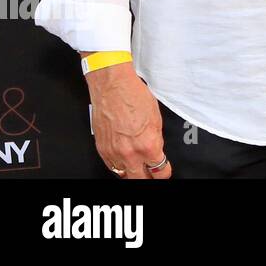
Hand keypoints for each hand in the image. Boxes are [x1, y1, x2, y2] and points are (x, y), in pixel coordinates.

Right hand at [85, 62, 171, 178]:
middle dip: (148, 178)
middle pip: (140, 179)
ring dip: (132, 173)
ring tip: (138, 169)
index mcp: (148, 145)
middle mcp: (130, 152)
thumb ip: (156, 138)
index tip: (164, 171)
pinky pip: (111, 166)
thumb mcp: (156, 118)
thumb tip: (156, 149)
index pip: (159, 171)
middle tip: (151, 174)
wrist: (112, 87)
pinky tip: (124, 162)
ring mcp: (114, 153)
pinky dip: (118, 166)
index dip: (164, 173)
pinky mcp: (101, 149)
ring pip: (123, 174)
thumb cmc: (133, 96)